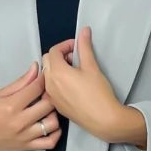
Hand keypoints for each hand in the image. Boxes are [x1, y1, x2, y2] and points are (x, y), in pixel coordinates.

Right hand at [0, 62, 62, 150]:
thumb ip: (21, 82)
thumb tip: (36, 68)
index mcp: (11, 105)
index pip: (36, 88)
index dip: (44, 78)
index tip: (45, 74)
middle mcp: (20, 122)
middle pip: (48, 104)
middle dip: (51, 94)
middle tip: (48, 90)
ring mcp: (25, 136)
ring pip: (52, 123)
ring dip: (54, 113)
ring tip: (48, 108)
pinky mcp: (26, 147)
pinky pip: (49, 142)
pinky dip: (55, 133)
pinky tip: (51, 124)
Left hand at [40, 26, 121, 141]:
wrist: (103, 119)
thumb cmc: (98, 94)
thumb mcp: (92, 67)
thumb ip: (85, 47)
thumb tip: (84, 31)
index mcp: (56, 72)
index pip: (54, 51)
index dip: (66, 45)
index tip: (77, 46)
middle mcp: (49, 84)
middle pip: (47, 61)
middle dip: (60, 56)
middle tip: (76, 58)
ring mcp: (50, 96)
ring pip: (47, 75)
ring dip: (57, 68)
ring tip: (75, 71)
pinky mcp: (55, 105)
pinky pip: (50, 87)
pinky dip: (57, 81)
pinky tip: (72, 85)